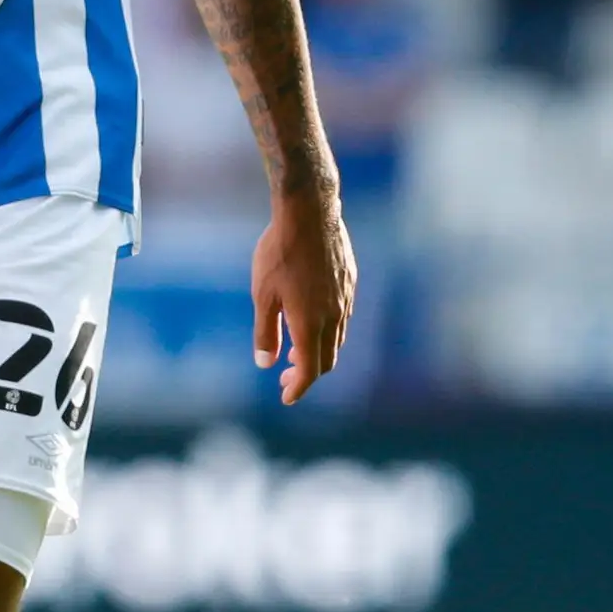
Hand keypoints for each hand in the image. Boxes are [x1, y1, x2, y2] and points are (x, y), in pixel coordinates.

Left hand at [252, 193, 355, 407]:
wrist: (310, 214)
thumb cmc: (279, 253)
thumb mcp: (262, 294)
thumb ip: (265, 332)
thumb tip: (266, 364)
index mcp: (310, 323)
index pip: (310, 370)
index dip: (299, 388)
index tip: (287, 397)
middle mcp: (333, 316)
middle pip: (327, 360)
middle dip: (308, 374)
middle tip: (286, 376)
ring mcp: (345, 299)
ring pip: (338, 339)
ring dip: (319, 352)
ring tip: (296, 350)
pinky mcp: (350, 282)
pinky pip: (343, 317)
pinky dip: (329, 331)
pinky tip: (313, 320)